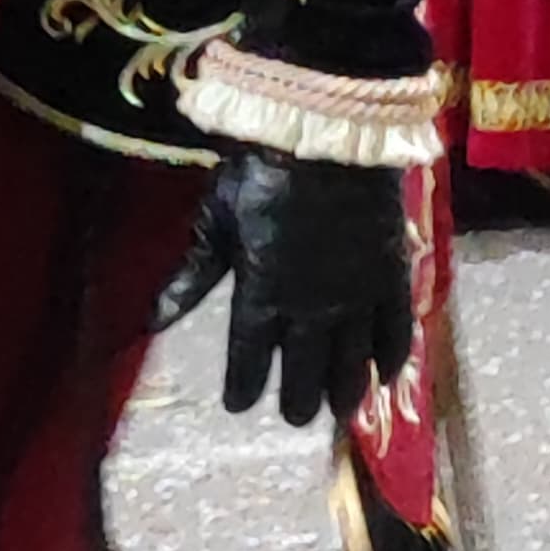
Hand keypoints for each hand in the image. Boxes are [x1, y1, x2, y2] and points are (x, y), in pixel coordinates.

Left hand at [212, 149, 419, 431]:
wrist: (326, 135)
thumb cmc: (260, 171)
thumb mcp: (216, 221)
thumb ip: (192, 276)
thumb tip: (153, 321)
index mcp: (261, 297)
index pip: (249, 359)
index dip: (243, 386)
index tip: (237, 404)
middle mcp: (310, 310)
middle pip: (304, 371)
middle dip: (296, 398)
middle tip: (293, 416)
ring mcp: (357, 297)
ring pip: (351, 362)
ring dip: (343, 390)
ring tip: (338, 411)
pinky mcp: (392, 277)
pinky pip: (396, 330)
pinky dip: (392, 355)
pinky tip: (387, 374)